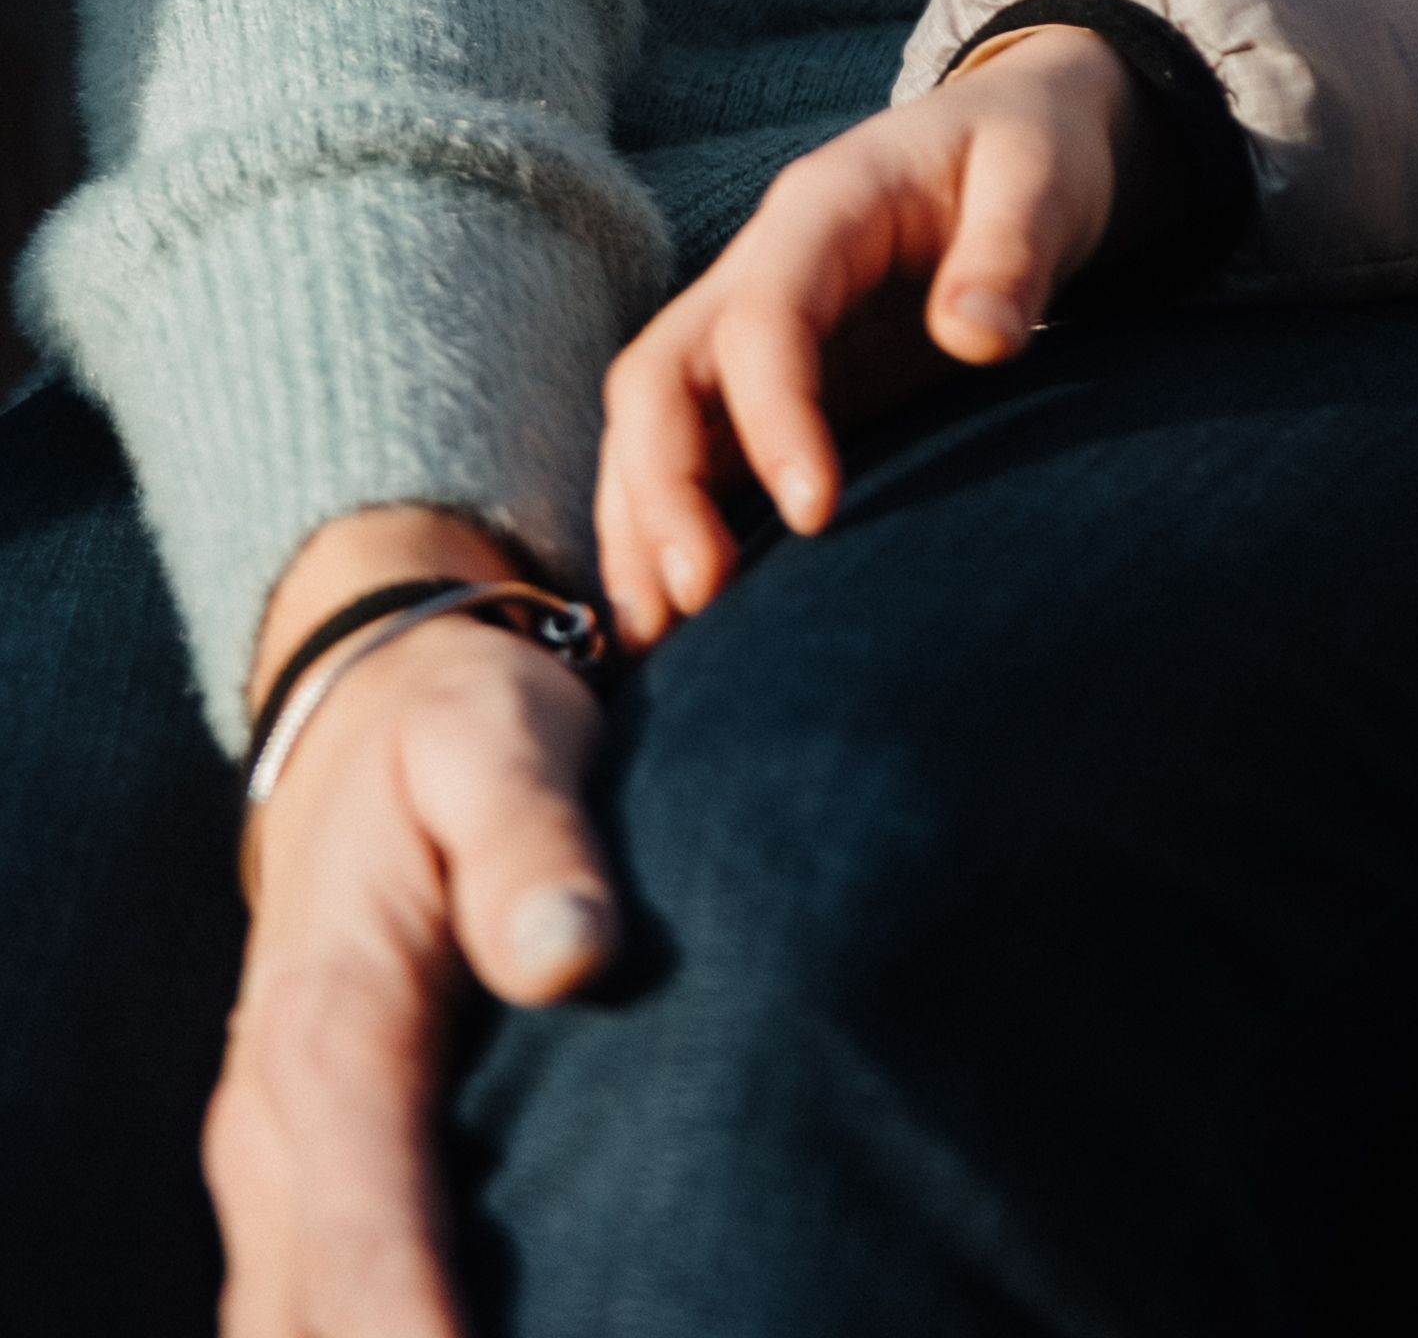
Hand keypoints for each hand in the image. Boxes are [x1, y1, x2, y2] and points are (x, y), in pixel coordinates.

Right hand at [211, 511, 615, 1337]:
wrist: (366, 712)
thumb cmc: (455, 728)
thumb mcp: (500, 738)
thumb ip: (533, 840)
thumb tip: (570, 951)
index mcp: (327, 1028)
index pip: (359, 1222)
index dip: (406, 1327)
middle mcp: (276, 1124)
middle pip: (307, 1318)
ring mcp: (278, 1167)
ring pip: (291, 1327)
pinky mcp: (302, 1181)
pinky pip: (302, 1308)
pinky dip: (364, 1335)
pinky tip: (469, 1336)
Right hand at [594, 25, 1150, 644]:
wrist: (1018, 136)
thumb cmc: (1032, 156)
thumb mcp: (1043, 179)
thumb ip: (1013, 249)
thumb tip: (975, 340)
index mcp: (824, 206)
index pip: (764, 316)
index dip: (772, 415)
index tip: (815, 512)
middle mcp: (759, 267)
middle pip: (660, 373)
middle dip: (663, 487)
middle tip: (699, 597)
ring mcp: (747, 326)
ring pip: (648, 423)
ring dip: (639, 524)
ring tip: (657, 638)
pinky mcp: (761, 382)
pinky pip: (684, 453)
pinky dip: (659, 528)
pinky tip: (670, 620)